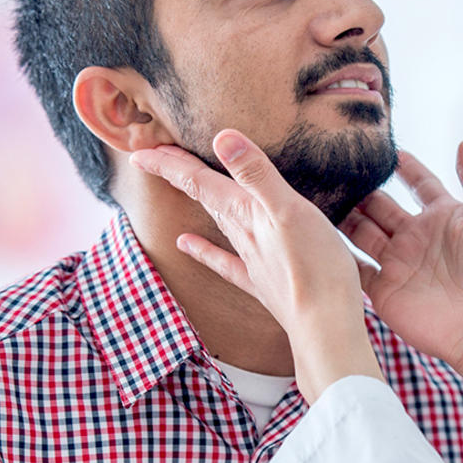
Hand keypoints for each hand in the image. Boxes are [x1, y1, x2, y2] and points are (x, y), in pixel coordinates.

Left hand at [129, 129, 382, 400]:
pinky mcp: (263, 283)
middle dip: (180, 174)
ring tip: (180, 184)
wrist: (325, 325)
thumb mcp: (289, 210)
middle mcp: (243, 234)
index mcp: (247, 214)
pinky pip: (225, 263)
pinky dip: (204, 252)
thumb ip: (256, 174)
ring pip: (216, 223)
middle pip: (205, 197)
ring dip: (198, 201)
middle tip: (154, 155)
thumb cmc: (315, 267)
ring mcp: (252, 260)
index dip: (170, 165)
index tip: (138, 152)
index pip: (200, 182)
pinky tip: (187, 245)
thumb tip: (221, 137)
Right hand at [342, 142, 462, 426]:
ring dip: (342, 215)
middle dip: (360, 188)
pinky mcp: (382, 291)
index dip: (403, 166)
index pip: (419, 184)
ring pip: (361, 232)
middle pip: (381, 206)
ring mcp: (398, 264)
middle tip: (331, 168)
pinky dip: (335, 253)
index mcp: (444, 216)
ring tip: (314, 192)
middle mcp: (417, 237)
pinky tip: (314, 233)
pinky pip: (353, 268)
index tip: (380, 147)